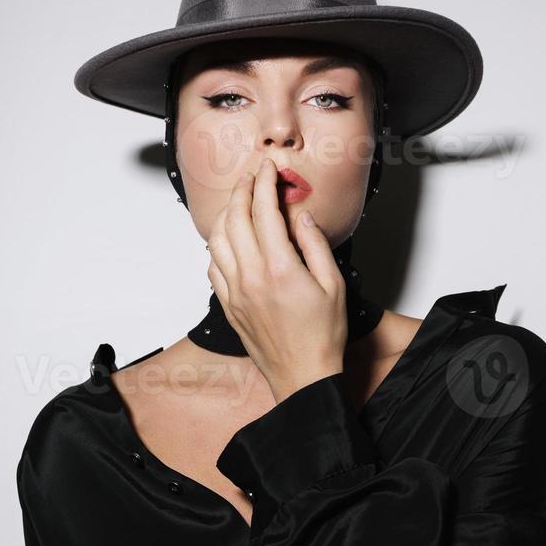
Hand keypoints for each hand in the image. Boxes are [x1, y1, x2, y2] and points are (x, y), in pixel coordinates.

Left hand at [205, 158, 345, 402]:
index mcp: (280, 268)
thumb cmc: (322, 336)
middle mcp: (251, 277)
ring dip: (225, 214)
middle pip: (234, 218)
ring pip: (216, 239)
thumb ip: (316, 244)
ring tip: (238, 202)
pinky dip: (217, 244)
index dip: (265, 183)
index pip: (264, 211)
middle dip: (241, 190)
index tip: (268, 169)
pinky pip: (212, 266)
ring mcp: (235, 292)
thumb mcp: (333, 285)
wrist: (302, 376)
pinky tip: (229, 239)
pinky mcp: (228, 305)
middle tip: (252, 177)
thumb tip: (301, 216)